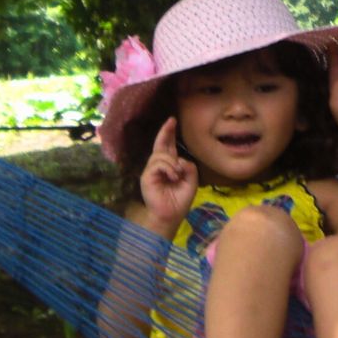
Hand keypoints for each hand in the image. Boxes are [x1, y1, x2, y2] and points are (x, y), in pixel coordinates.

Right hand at [139, 117, 197, 231]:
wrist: (170, 216)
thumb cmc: (179, 201)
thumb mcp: (191, 181)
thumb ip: (189, 167)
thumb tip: (179, 160)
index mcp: (169, 166)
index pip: (168, 147)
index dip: (169, 134)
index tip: (172, 121)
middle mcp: (159, 166)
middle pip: (160, 145)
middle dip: (165, 132)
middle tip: (171, 121)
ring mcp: (151, 171)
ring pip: (162, 155)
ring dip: (173, 163)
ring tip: (177, 175)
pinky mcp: (146, 176)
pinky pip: (158, 164)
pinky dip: (168, 168)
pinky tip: (173, 176)